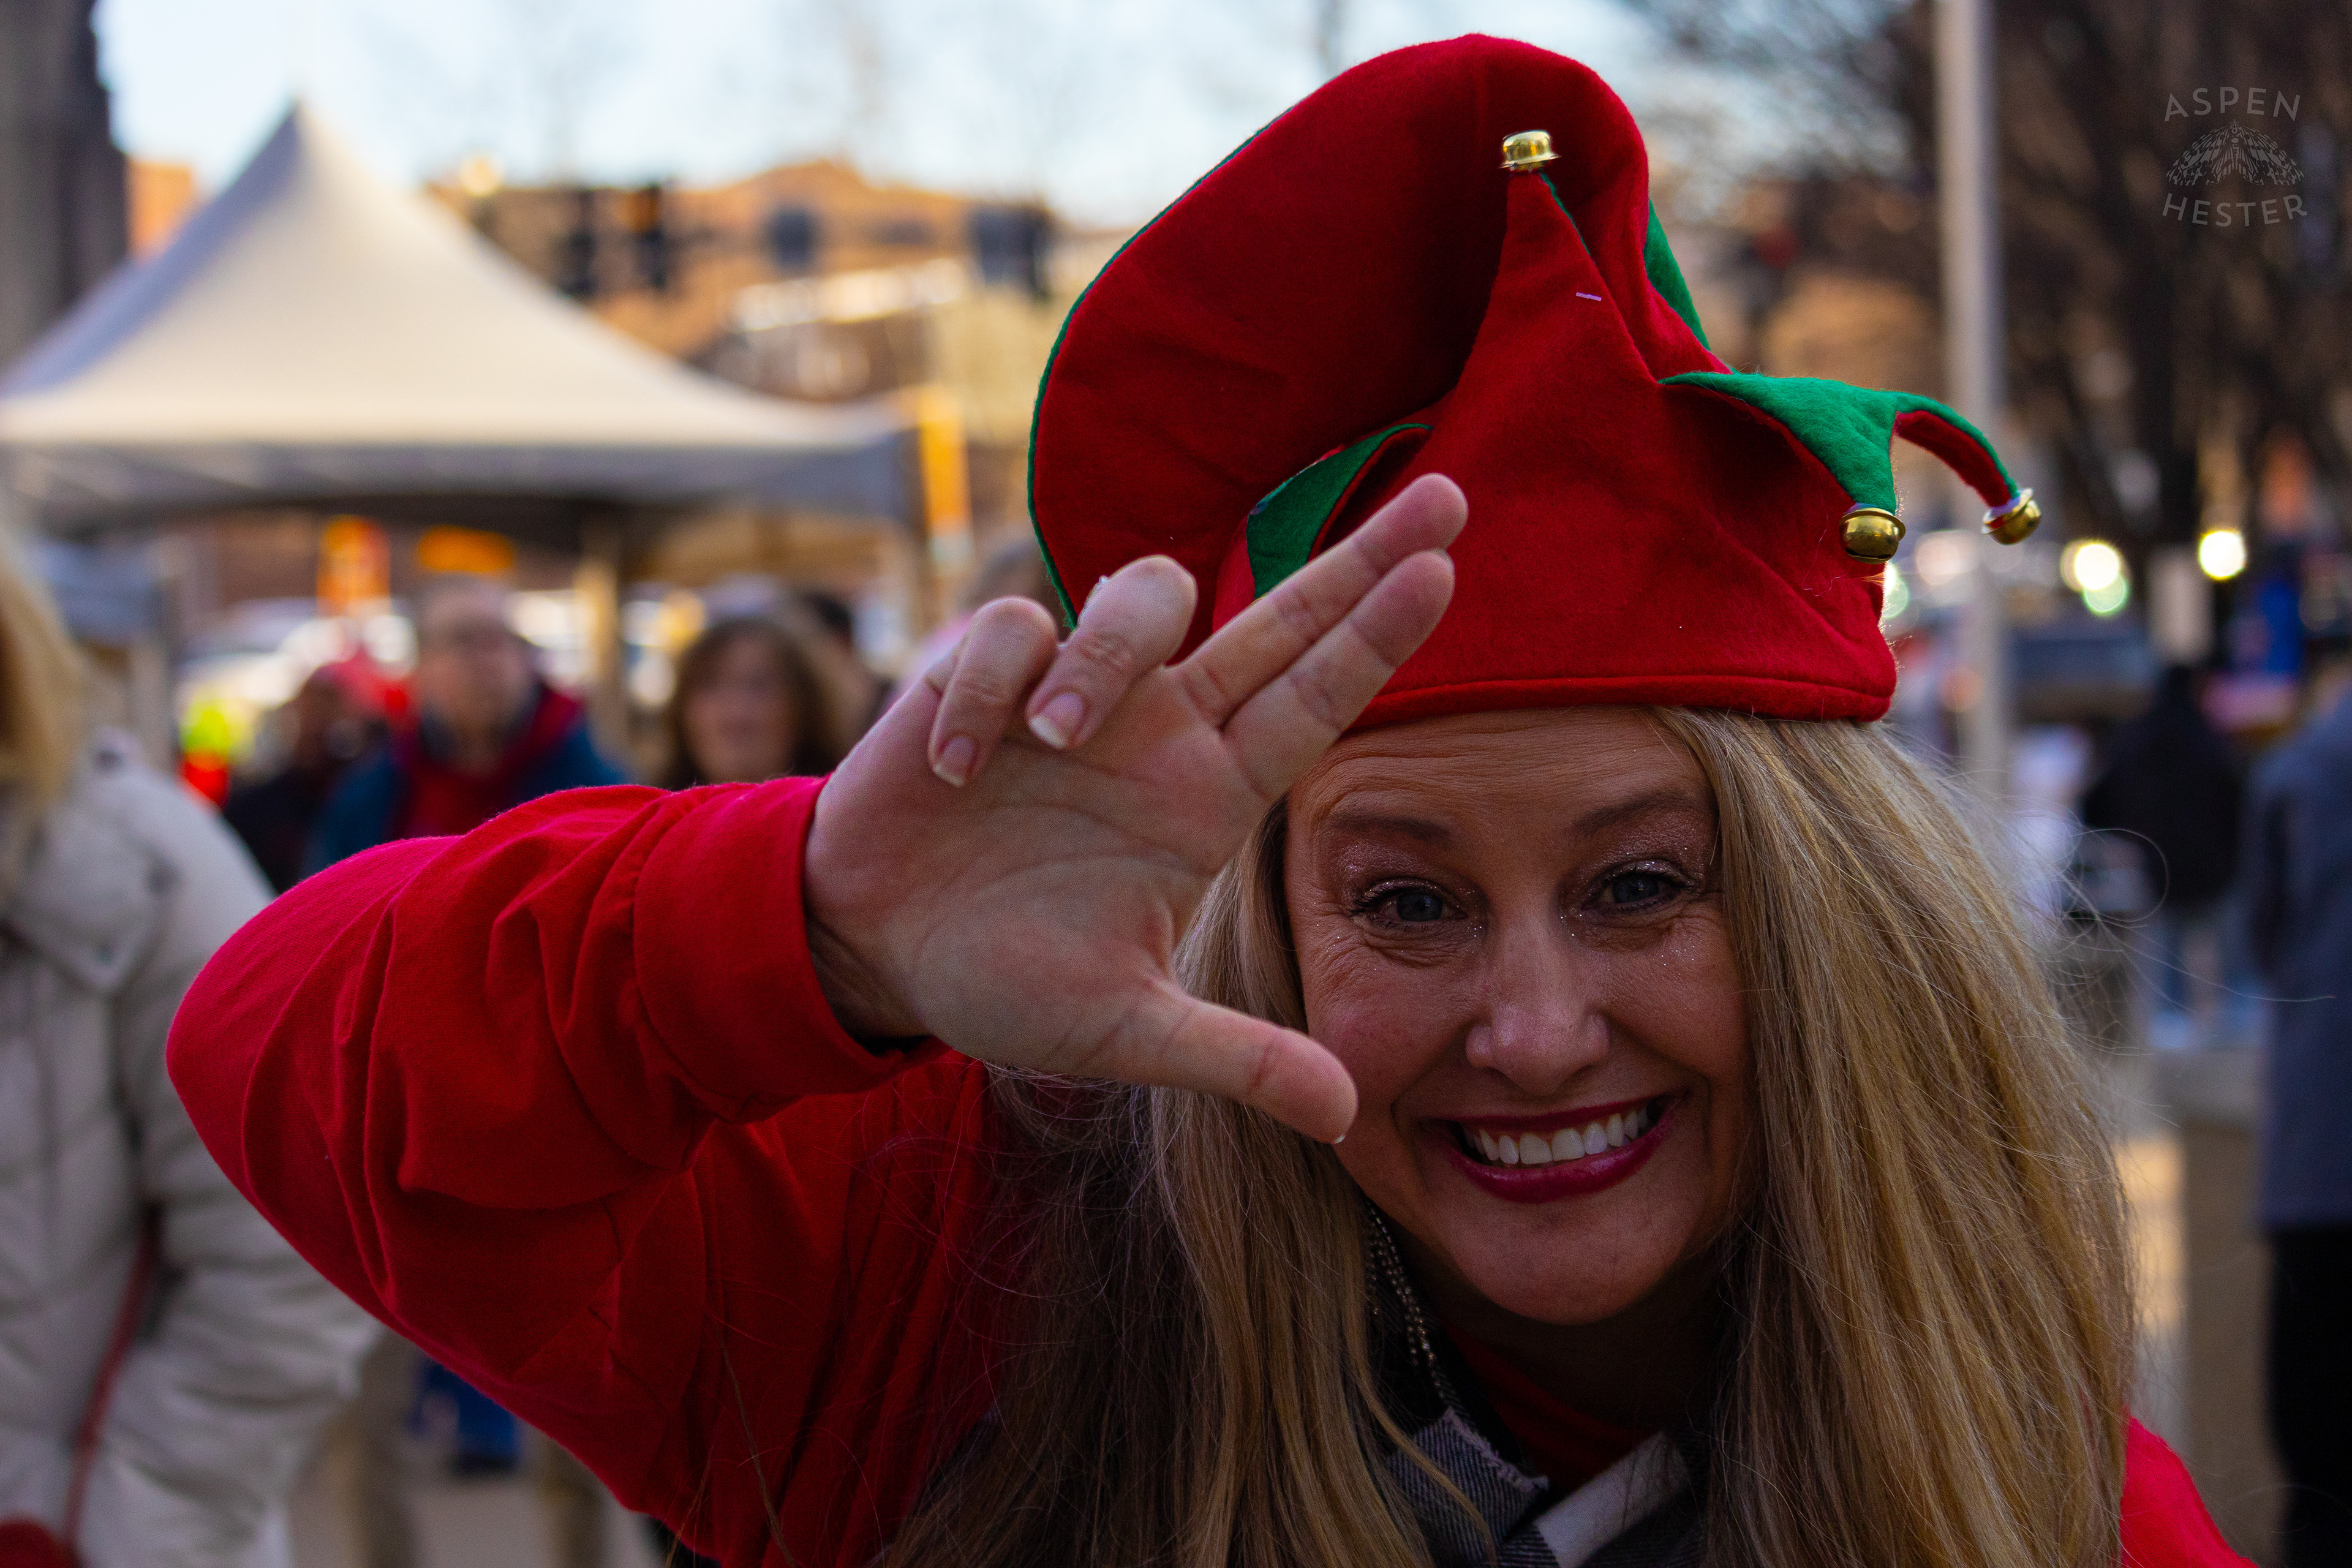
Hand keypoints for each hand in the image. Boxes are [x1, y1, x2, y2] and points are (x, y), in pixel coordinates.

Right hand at [803, 474, 1464, 1141]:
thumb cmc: (1005, 982)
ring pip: (1145, 596)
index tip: (1449, 566)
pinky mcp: (988, 673)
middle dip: (1357, 555)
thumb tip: (1344, 1114)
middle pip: (1276, 616)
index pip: (1315, 703)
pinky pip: (1015, 629)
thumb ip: (1233, 1058)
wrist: (875, 947)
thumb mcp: (1126, 1032)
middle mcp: (1161, 731)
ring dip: (1104, 657)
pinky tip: (959, 768)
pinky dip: (990, 691)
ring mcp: (1079, 696)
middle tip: (1448, 490)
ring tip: (1052, 742)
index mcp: (1206, 801)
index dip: (1378, 637)